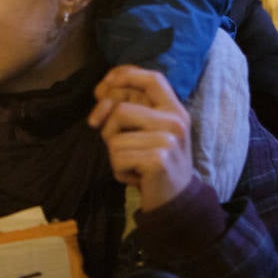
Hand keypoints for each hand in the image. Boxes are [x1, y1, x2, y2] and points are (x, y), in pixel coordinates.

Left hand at [87, 65, 193, 212]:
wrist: (176, 202)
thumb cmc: (155, 163)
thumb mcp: (150, 131)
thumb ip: (132, 109)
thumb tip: (101, 93)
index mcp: (174, 109)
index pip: (152, 78)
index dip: (125, 75)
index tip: (103, 87)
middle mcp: (175, 121)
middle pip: (121, 109)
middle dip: (107, 128)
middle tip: (115, 145)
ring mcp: (169, 139)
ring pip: (114, 137)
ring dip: (114, 155)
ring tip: (132, 164)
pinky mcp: (158, 160)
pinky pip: (117, 157)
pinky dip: (118, 171)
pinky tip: (135, 178)